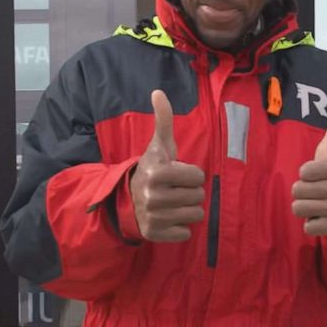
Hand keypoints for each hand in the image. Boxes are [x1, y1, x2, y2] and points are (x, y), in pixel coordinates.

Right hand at [130, 90, 205, 241]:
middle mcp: (153, 195)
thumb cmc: (152, 169)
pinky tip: (168, 218)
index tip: (176, 174)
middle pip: (199, 196)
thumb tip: (158, 92)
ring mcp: (154, 216)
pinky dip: (180, 227)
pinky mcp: (155, 234)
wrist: (127, 199)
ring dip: (188, 209)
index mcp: (157, 172)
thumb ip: (163, 120)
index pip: (198, 176)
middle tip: (174, 189)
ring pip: (196, 215)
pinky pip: (185, 233)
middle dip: (191, 192)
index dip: (191, 174)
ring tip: (173, 203)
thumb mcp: (159, 145)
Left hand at [291, 96, 326, 236]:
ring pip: (300, 209)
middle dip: (301, 191)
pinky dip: (311, 223)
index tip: (316, 173)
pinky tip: (322, 217)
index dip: (305, 173)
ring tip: (317, 202)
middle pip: (298, 191)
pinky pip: (308, 227)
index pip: (304, 172)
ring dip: (305, 207)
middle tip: (315, 190)